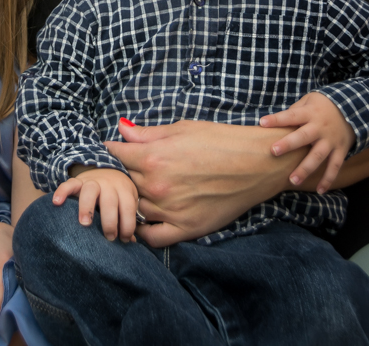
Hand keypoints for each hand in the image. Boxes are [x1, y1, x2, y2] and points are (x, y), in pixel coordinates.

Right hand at [52, 166, 137, 241]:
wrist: (108, 171)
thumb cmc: (119, 195)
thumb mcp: (127, 202)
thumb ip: (127, 220)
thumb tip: (130, 243)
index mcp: (123, 189)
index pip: (127, 207)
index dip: (127, 225)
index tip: (124, 239)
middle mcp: (108, 183)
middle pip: (110, 200)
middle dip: (110, 221)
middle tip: (109, 237)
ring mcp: (92, 181)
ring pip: (90, 190)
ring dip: (87, 207)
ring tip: (84, 224)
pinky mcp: (77, 181)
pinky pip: (68, 184)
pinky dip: (62, 192)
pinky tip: (56, 203)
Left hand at [105, 117, 306, 245]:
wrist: (255, 163)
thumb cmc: (220, 141)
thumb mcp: (181, 129)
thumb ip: (147, 134)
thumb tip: (121, 130)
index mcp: (153, 157)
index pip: (116, 155)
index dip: (113, 151)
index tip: (114, 151)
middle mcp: (157, 186)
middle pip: (124, 182)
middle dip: (123, 174)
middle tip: (126, 170)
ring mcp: (171, 209)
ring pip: (136, 208)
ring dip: (134, 200)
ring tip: (138, 193)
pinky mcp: (186, 228)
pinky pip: (153, 237)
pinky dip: (144, 231)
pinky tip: (146, 221)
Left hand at [259, 91, 355, 192]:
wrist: (351, 108)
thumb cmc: (321, 106)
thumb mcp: (308, 100)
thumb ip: (294, 111)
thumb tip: (275, 121)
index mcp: (309, 113)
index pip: (291, 116)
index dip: (277, 119)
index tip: (262, 123)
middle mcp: (320, 127)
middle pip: (303, 137)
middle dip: (288, 144)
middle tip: (274, 151)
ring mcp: (331, 140)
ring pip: (318, 156)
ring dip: (305, 169)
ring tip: (292, 180)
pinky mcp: (340, 150)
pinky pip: (335, 166)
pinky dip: (328, 179)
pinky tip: (320, 191)